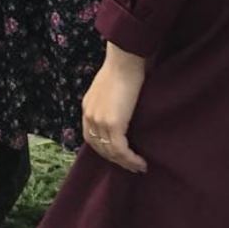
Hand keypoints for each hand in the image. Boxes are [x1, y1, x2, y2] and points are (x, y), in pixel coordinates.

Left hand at [82, 44, 148, 172]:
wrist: (124, 61)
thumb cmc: (122, 69)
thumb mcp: (110, 88)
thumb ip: (110, 101)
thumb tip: (122, 110)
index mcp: (87, 108)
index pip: (91, 137)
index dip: (104, 149)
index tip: (118, 156)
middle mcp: (90, 116)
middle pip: (99, 147)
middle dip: (115, 160)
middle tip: (131, 166)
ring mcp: (99, 121)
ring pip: (110, 152)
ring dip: (125, 162)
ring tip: (138, 166)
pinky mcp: (113, 124)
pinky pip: (121, 150)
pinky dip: (130, 159)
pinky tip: (140, 162)